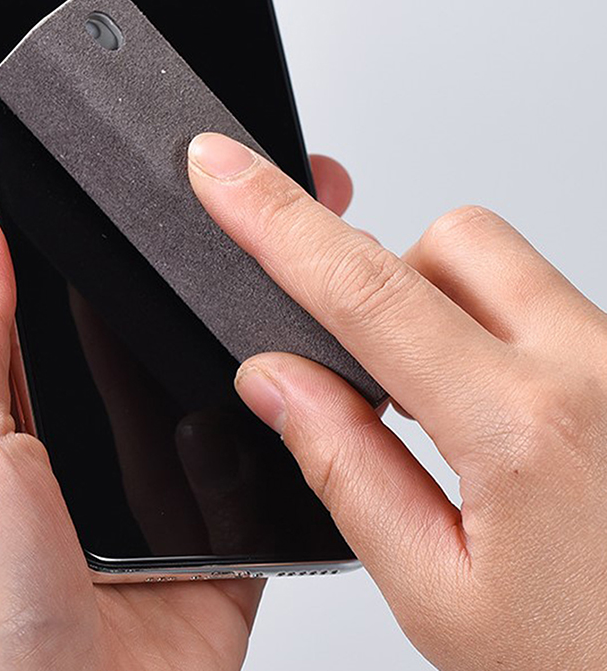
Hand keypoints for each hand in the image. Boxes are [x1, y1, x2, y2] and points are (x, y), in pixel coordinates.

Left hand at [0, 158, 352, 670]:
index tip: (134, 173)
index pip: (48, 290)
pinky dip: (278, 429)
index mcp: (5, 408)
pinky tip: (296, 383)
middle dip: (181, 274)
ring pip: (208, 383)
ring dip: (238, 344)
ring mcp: (154, 484)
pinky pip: (261, 461)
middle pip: (138, 329)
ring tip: (280, 278)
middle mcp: (81, 440)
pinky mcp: (216, 529)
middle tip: (237, 210)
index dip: (85, 230)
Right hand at [187, 131, 606, 670]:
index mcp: (524, 431)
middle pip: (450, 242)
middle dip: (382, 279)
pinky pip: (553, 307)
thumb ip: (345, 470)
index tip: (224, 172)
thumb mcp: (442, 596)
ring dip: (447, 312)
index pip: (364, 292)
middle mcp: (594, 371)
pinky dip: (500, 337)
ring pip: (505, 267)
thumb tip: (275, 381)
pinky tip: (508, 424)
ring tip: (451, 415)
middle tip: (374, 371)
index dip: (275, 220)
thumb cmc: (596, 662)